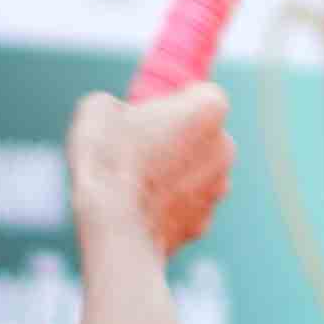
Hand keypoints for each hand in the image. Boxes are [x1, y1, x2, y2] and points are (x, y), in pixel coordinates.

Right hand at [68, 83, 231, 255]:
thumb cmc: (109, 160)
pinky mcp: (202, 226)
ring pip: (194, 176)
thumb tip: (117, 119)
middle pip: (201, 137)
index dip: (169, 104)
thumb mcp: (99, 109)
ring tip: (134, 184)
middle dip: (176, 141)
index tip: (146, 116)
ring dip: (172, 177)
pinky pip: (184, 209)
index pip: (197, 95)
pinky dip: (166, 209)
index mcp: (209, 108)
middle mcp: (224, 149)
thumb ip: (119, 107)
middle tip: (138, 150)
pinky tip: (138, 211)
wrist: (112, 228)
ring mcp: (216, 191)